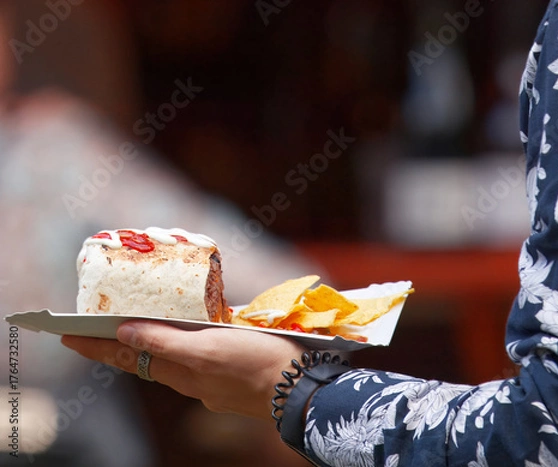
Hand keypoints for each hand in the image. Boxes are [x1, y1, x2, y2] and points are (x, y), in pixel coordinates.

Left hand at [61, 321, 305, 420]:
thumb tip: (124, 331)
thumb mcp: (208, 349)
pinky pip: (190, 360)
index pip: (127, 357)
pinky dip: (175, 347)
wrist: (297, 390)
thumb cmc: (254, 363)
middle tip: (88, 333)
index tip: (66, 335)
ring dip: (142, 347)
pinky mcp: (225, 376)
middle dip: (112, 347)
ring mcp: (207, 380)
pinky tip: (183, 338)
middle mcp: (188, 379)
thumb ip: (167, 341)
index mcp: (180, 371)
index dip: (96, 346)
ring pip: (165, 361)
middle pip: (141, 360)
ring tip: (127, 333)